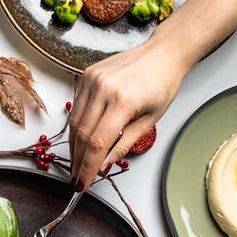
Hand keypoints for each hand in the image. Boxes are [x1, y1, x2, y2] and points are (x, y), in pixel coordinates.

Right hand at [67, 35, 186, 189]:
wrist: (162, 53)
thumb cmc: (162, 84)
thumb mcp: (150, 120)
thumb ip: (125, 144)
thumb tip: (104, 165)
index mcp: (123, 101)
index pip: (98, 143)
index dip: (88, 167)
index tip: (84, 183)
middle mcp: (103, 88)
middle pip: (82, 134)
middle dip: (78, 160)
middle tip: (77, 178)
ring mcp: (92, 80)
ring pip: (75, 122)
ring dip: (74, 146)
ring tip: (78, 162)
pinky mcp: (86, 75)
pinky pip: (76, 107)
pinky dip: (76, 126)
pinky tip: (80, 140)